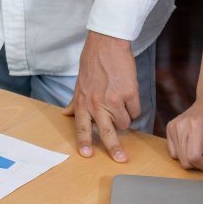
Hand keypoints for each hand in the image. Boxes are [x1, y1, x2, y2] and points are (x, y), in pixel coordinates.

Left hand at [62, 31, 139, 161]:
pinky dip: (134, 107)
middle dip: (114, 148)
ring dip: (126, 117)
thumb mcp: (80, 83)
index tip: (87, 154)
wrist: (107, 44)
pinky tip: (129, 95)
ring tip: (121, 102)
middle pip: (107, 132)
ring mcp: (114, 99)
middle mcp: (97, 103)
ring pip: (125, 123)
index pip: (82, 126)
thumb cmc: (93, 62)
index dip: (84, 141)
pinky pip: (136, 111)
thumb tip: (66, 114)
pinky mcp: (129, 94)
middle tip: (121, 159)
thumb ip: (75, 102)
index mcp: (83, 101)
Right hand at [165, 96, 202, 170]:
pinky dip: (184, 154)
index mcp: (196, 125)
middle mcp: (181, 125)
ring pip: (178, 158)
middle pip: (185, 160)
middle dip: (200, 163)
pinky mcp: (170, 128)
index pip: (194, 157)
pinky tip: (194, 146)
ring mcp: (173, 127)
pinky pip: (174, 152)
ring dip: (192, 159)